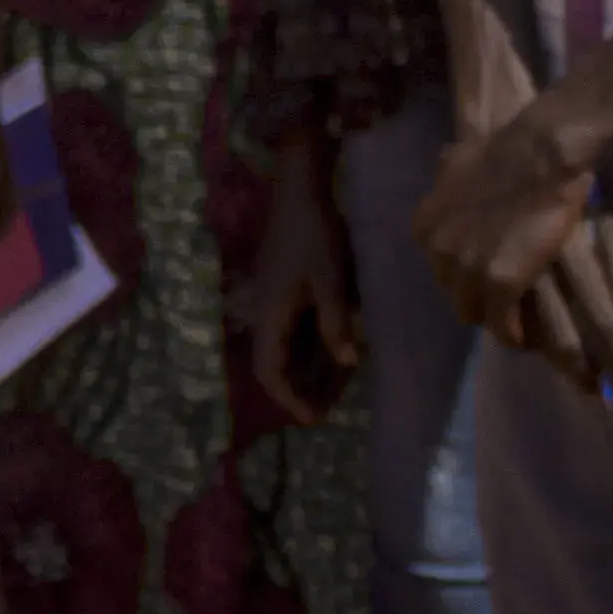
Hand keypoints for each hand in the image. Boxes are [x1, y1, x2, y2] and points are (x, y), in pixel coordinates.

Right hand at [236, 146, 357, 418]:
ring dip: (305, 372)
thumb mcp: (331, 281)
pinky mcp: (282, 295)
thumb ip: (336, 323)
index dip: (288, 397)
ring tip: (334, 389)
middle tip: (327, 410)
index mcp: (271, 314)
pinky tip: (334, 355)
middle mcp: (265, 314)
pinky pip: (292, 334)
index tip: (311, 418)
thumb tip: (347, 363)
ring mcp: (272, 304)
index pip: (269, 370)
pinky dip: (310, 351)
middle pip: (273, 365)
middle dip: (298, 391)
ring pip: (284, 350)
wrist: (299, 196)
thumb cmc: (315, 237)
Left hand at [414, 96, 612, 389]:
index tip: (489, 275)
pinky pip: (501, 325)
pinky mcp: (498, 284)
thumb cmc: (504, 151)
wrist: (539, 155)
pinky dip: (513, 334)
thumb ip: (447, 178)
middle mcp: (436, 251)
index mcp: (425, 227)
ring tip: (519, 321)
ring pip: (474, 313)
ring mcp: (465, 269)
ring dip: (495, 319)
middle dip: (478, 298)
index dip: (466, 273)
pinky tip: (527, 337)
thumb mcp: (457, 162)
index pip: (440, 267)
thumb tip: (445, 170)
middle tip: (507, 301)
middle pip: (454, 292)